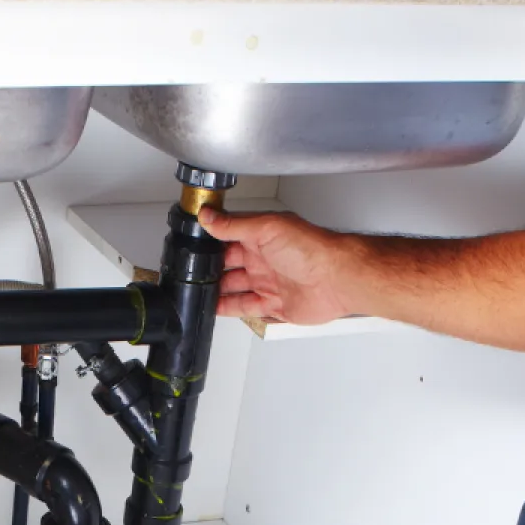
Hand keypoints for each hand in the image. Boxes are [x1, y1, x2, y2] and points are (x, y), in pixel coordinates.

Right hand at [199, 208, 362, 324]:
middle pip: (228, 264)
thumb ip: (234, 225)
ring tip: (194, 291)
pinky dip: (229, 308)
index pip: (228, 237)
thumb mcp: (267, 229)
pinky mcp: (275, 305)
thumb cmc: (311, 249)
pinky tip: (215, 307)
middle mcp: (264, 259)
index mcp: (261, 237)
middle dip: (209, 268)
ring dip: (216, 289)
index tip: (189, 244)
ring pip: (234, 287)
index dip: (210, 240)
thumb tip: (208, 216)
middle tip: (188, 272)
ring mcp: (269, 282)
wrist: (336, 279)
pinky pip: (246, 307)